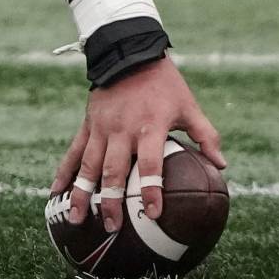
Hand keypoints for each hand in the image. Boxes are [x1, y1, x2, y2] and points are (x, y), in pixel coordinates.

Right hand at [48, 57, 223, 232]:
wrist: (129, 51)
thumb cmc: (164, 82)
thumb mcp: (188, 105)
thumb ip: (205, 135)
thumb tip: (222, 165)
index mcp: (150, 126)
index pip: (150, 164)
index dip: (151, 189)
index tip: (153, 213)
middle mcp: (123, 129)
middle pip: (114, 171)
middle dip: (111, 201)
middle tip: (111, 227)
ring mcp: (102, 127)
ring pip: (88, 165)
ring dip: (82, 193)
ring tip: (76, 219)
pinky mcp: (88, 124)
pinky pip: (74, 151)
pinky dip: (64, 172)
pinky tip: (56, 192)